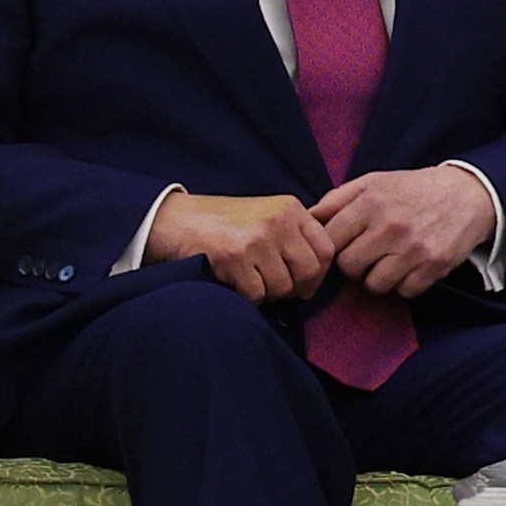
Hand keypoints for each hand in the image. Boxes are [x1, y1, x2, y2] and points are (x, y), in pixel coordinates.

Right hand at [150, 189, 334, 300]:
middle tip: (277, 288)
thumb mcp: (267, 215)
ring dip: (268, 294)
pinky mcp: (235, 257)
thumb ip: (294, 235)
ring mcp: (257, 238)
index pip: (326, 249)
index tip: (305, 283)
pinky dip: (248, 297)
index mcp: (291, 208)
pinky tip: (235, 282)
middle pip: (310, 271)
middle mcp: (279, 220)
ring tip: (251, 279)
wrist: (179, 220)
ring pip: (283, 287)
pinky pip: (257, 295)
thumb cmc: (225, 224)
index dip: (319, 274)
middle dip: (296, 289)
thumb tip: (319, 273)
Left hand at [312, 163, 502, 298]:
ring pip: (375, 285)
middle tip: (369, 254)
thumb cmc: (415, 189)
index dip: (333, 246)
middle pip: (349, 267)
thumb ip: (339, 198)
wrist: (468, 194)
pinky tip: (411, 266)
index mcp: (372, 202)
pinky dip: (405, 284)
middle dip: (355, 263)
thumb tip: (308, 217)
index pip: (330, 240)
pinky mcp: (434, 266)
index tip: (343, 245)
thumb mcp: (376, 181)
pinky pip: (404, 292)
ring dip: (379, 277)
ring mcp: (413, 249)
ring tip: (391, 260)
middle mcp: (391, 226)